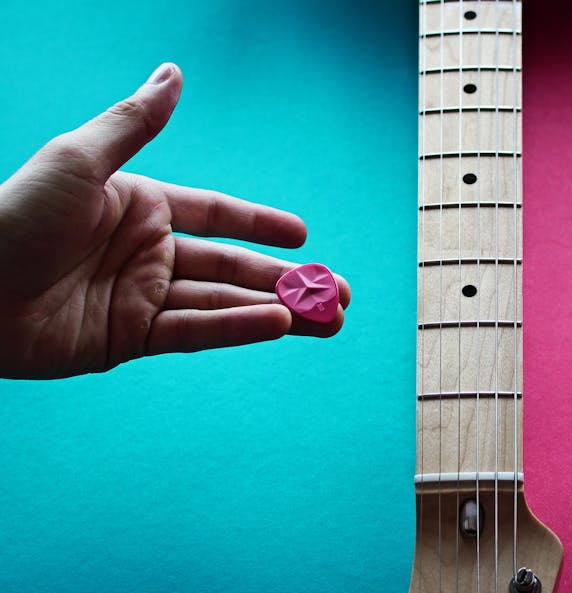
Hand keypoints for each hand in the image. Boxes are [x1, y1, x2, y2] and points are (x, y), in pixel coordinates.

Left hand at [0, 63, 349, 378]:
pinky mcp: (129, 338)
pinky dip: (237, 329)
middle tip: (338, 292)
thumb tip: (174, 72)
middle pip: (233, 266)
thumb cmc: (12, 216)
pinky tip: (277, 325)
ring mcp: (141, 297)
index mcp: (141, 206)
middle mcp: (148, 252)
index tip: (304, 236)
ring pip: (224, 303)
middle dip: (287, 280)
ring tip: (329, 318)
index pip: (217, 215)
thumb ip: (135, 123)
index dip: (261, 225)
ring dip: (279, 311)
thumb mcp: (79, 162)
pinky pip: (194, 332)